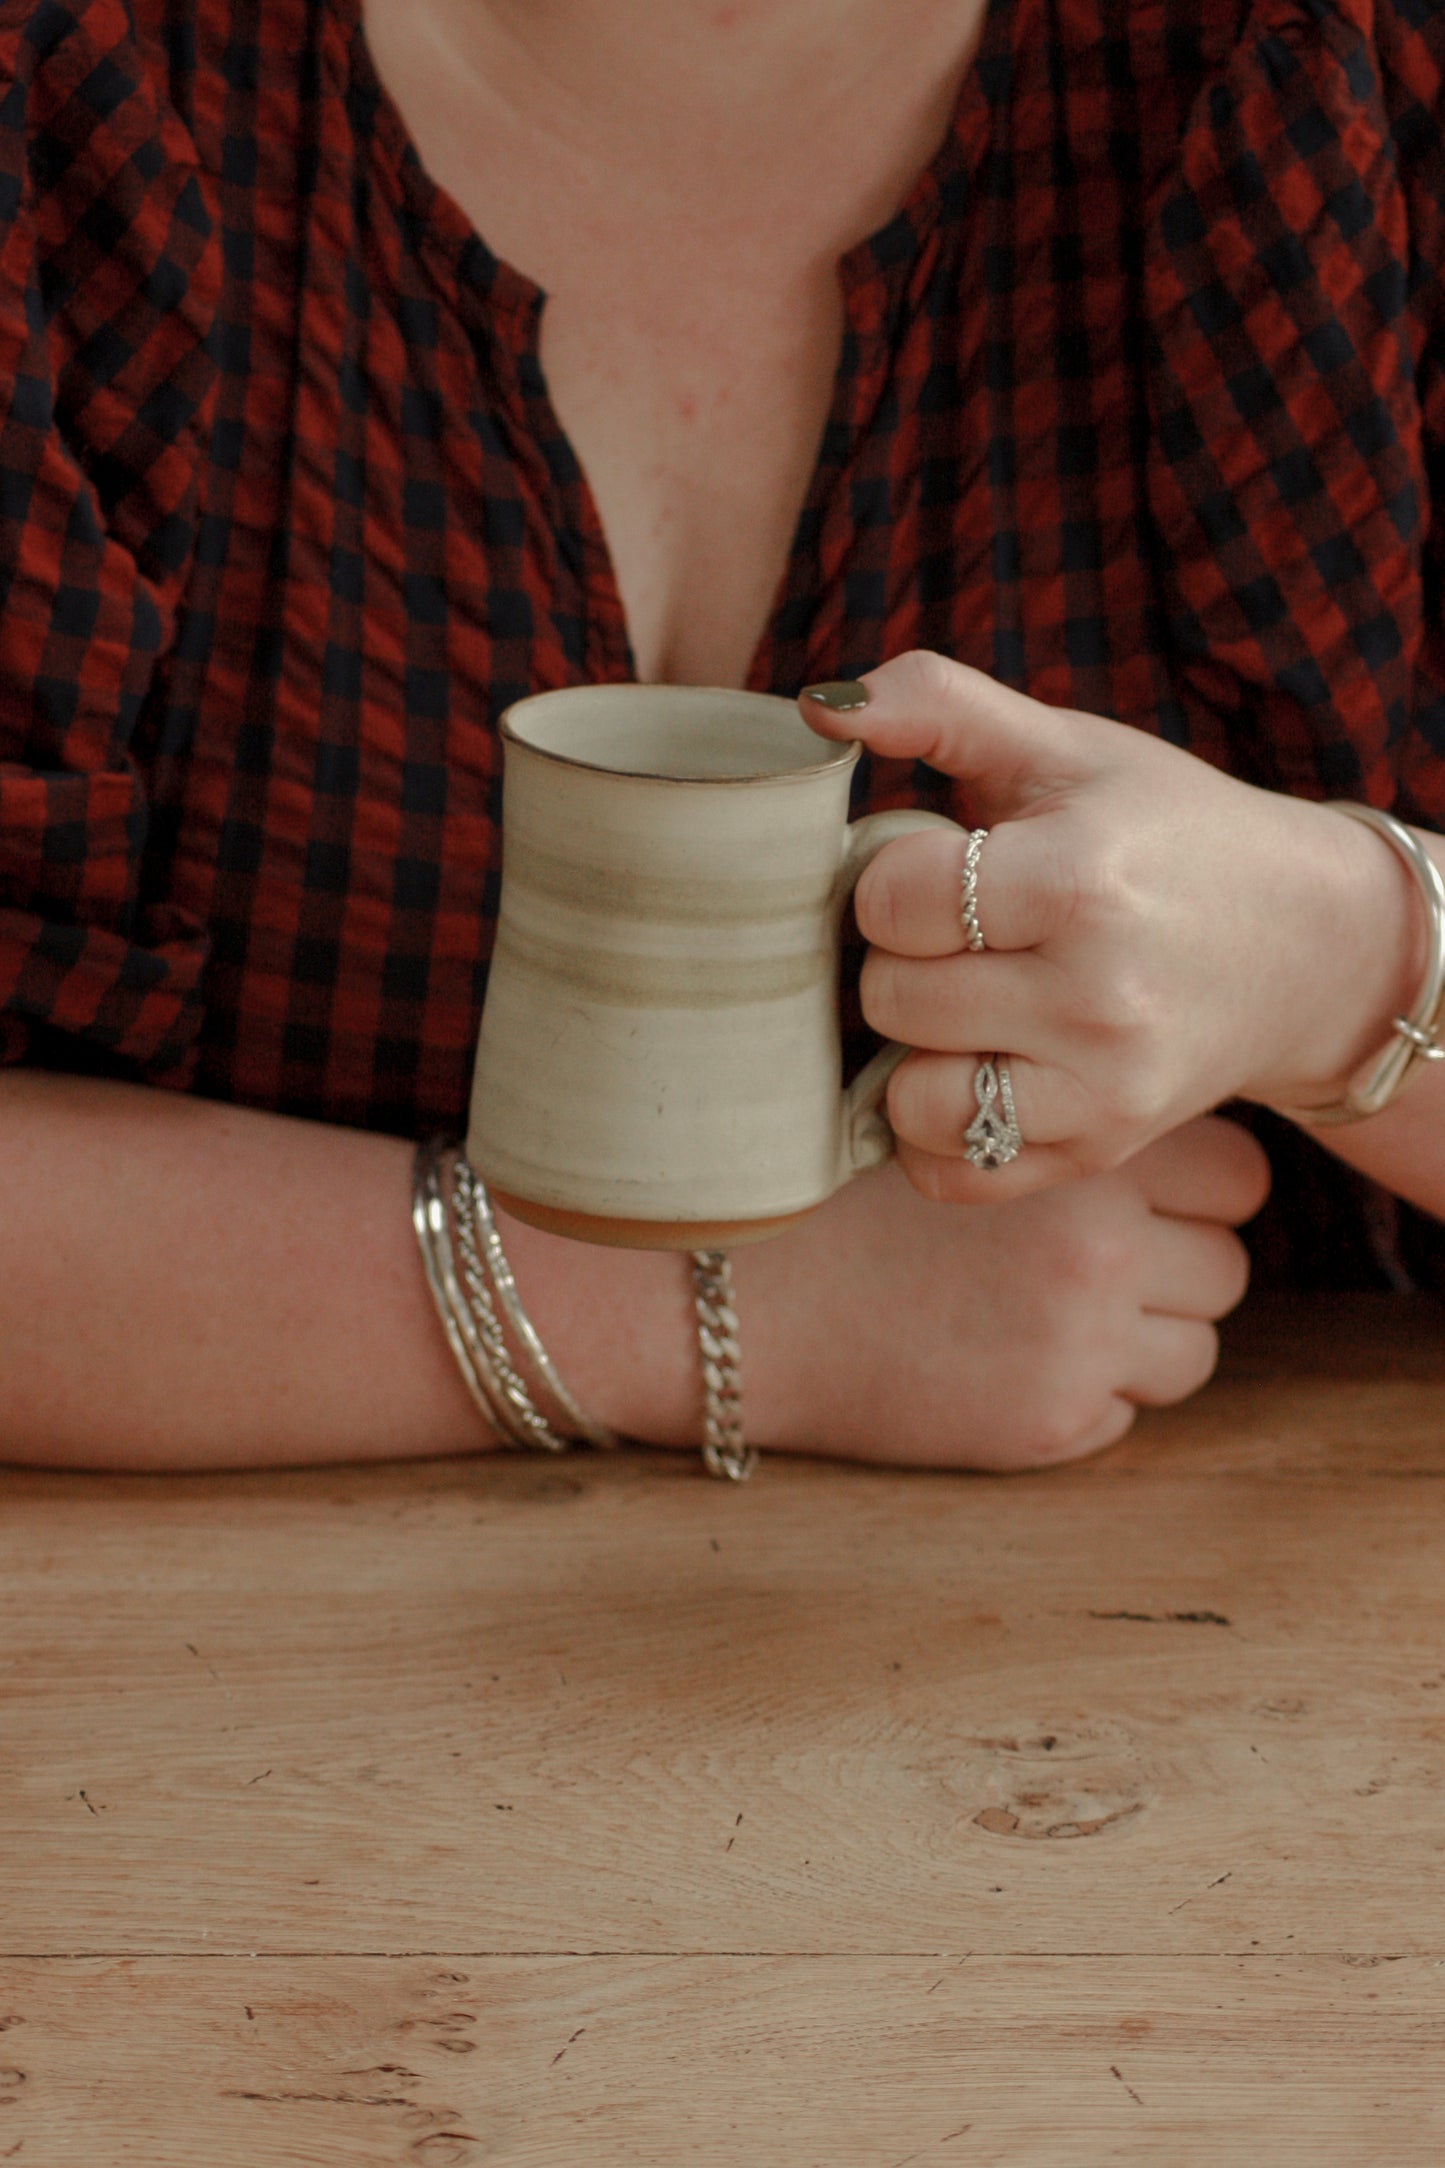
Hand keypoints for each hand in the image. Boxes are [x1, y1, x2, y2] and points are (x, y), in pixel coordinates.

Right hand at [737, 1115, 1269, 1468]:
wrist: (736, 1298)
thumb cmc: (826, 1192)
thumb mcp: (950, 1122)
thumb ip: (1053, 1126)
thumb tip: (1144, 1126)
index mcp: (1082, 1157)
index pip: (1236, 1170)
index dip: (1198, 1180)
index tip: (1150, 1188)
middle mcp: (1102, 1250)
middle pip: (1229, 1262)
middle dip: (1180, 1262)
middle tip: (1103, 1259)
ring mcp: (1080, 1346)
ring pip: (1194, 1349)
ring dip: (1144, 1336)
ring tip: (1053, 1316)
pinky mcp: (1047, 1424)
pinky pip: (1124, 1413)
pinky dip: (1084, 1394)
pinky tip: (1004, 1361)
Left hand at [804, 653, 1418, 1200]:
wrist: (1300, 945)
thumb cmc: (1161, 833)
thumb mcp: (1065, 747)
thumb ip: (938, 704)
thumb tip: (818, 709)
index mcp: (1082, 878)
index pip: (892, 901)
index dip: (893, 881)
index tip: (942, 872)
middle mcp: (1099, 996)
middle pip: (890, 999)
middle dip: (903, 961)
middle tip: (957, 941)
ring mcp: (1104, 1089)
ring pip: (911, 1101)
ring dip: (913, 1055)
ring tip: (961, 1010)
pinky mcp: (1099, 1152)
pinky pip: (950, 1172)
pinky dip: (937, 1132)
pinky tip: (971, 1072)